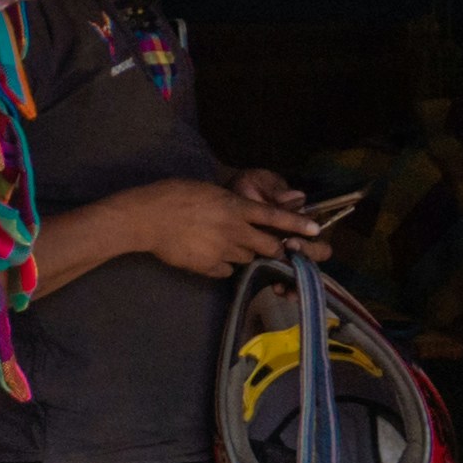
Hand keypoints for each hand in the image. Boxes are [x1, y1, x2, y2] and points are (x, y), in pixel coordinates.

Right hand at [103, 177, 320, 280]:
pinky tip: (205, 255)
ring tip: (218, 243)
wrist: (146, 218)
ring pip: (246, 258)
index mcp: (235, 208)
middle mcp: (234, 230)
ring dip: (241, 253)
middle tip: (264, 245)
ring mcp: (223, 251)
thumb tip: (242, 214)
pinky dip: (221, 265)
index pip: (274, 217)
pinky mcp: (209, 267)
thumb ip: (230, 205)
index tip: (316, 231)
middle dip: (271, 248)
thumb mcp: (208, 192)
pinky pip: (226, 270)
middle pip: (267, 246)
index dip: (297, 225)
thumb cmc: (172, 196)